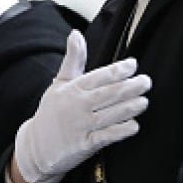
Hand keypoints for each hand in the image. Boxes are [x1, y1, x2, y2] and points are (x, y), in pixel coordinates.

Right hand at [14, 30, 151, 182]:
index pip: (99, 76)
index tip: (133, 64)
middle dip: (131, 86)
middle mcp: (78, 106)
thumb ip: (73, 60)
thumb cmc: (51, 113)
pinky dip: (122, 130)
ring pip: (112, 114)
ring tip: (143, 101)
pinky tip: (133, 125)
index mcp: (73, 89)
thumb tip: (75, 34)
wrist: (36, 148)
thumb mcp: (59, 84)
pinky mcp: (85, 144)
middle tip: (146, 82)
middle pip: (110, 93)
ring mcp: (82, 126)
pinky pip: (108, 136)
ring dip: (131, 107)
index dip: (118, 69)